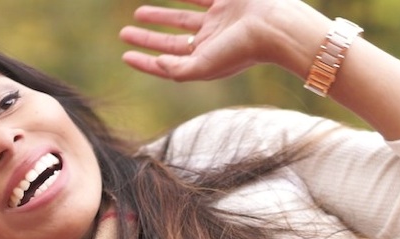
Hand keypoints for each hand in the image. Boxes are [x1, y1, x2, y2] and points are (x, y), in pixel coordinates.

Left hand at [120, 0, 319, 81]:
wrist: (275, 24)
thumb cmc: (243, 50)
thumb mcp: (206, 66)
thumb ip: (179, 70)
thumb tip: (158, 64)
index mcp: (205, 61)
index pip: (169, 63)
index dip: (146, 62)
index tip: (125, 56)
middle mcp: (210, 43)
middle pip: (170, 42)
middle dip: (147, 39)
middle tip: (124, 33)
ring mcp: (217, 21)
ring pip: (180, 19)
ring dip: (159, 16)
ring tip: (138, 13)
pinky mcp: (225, 1)